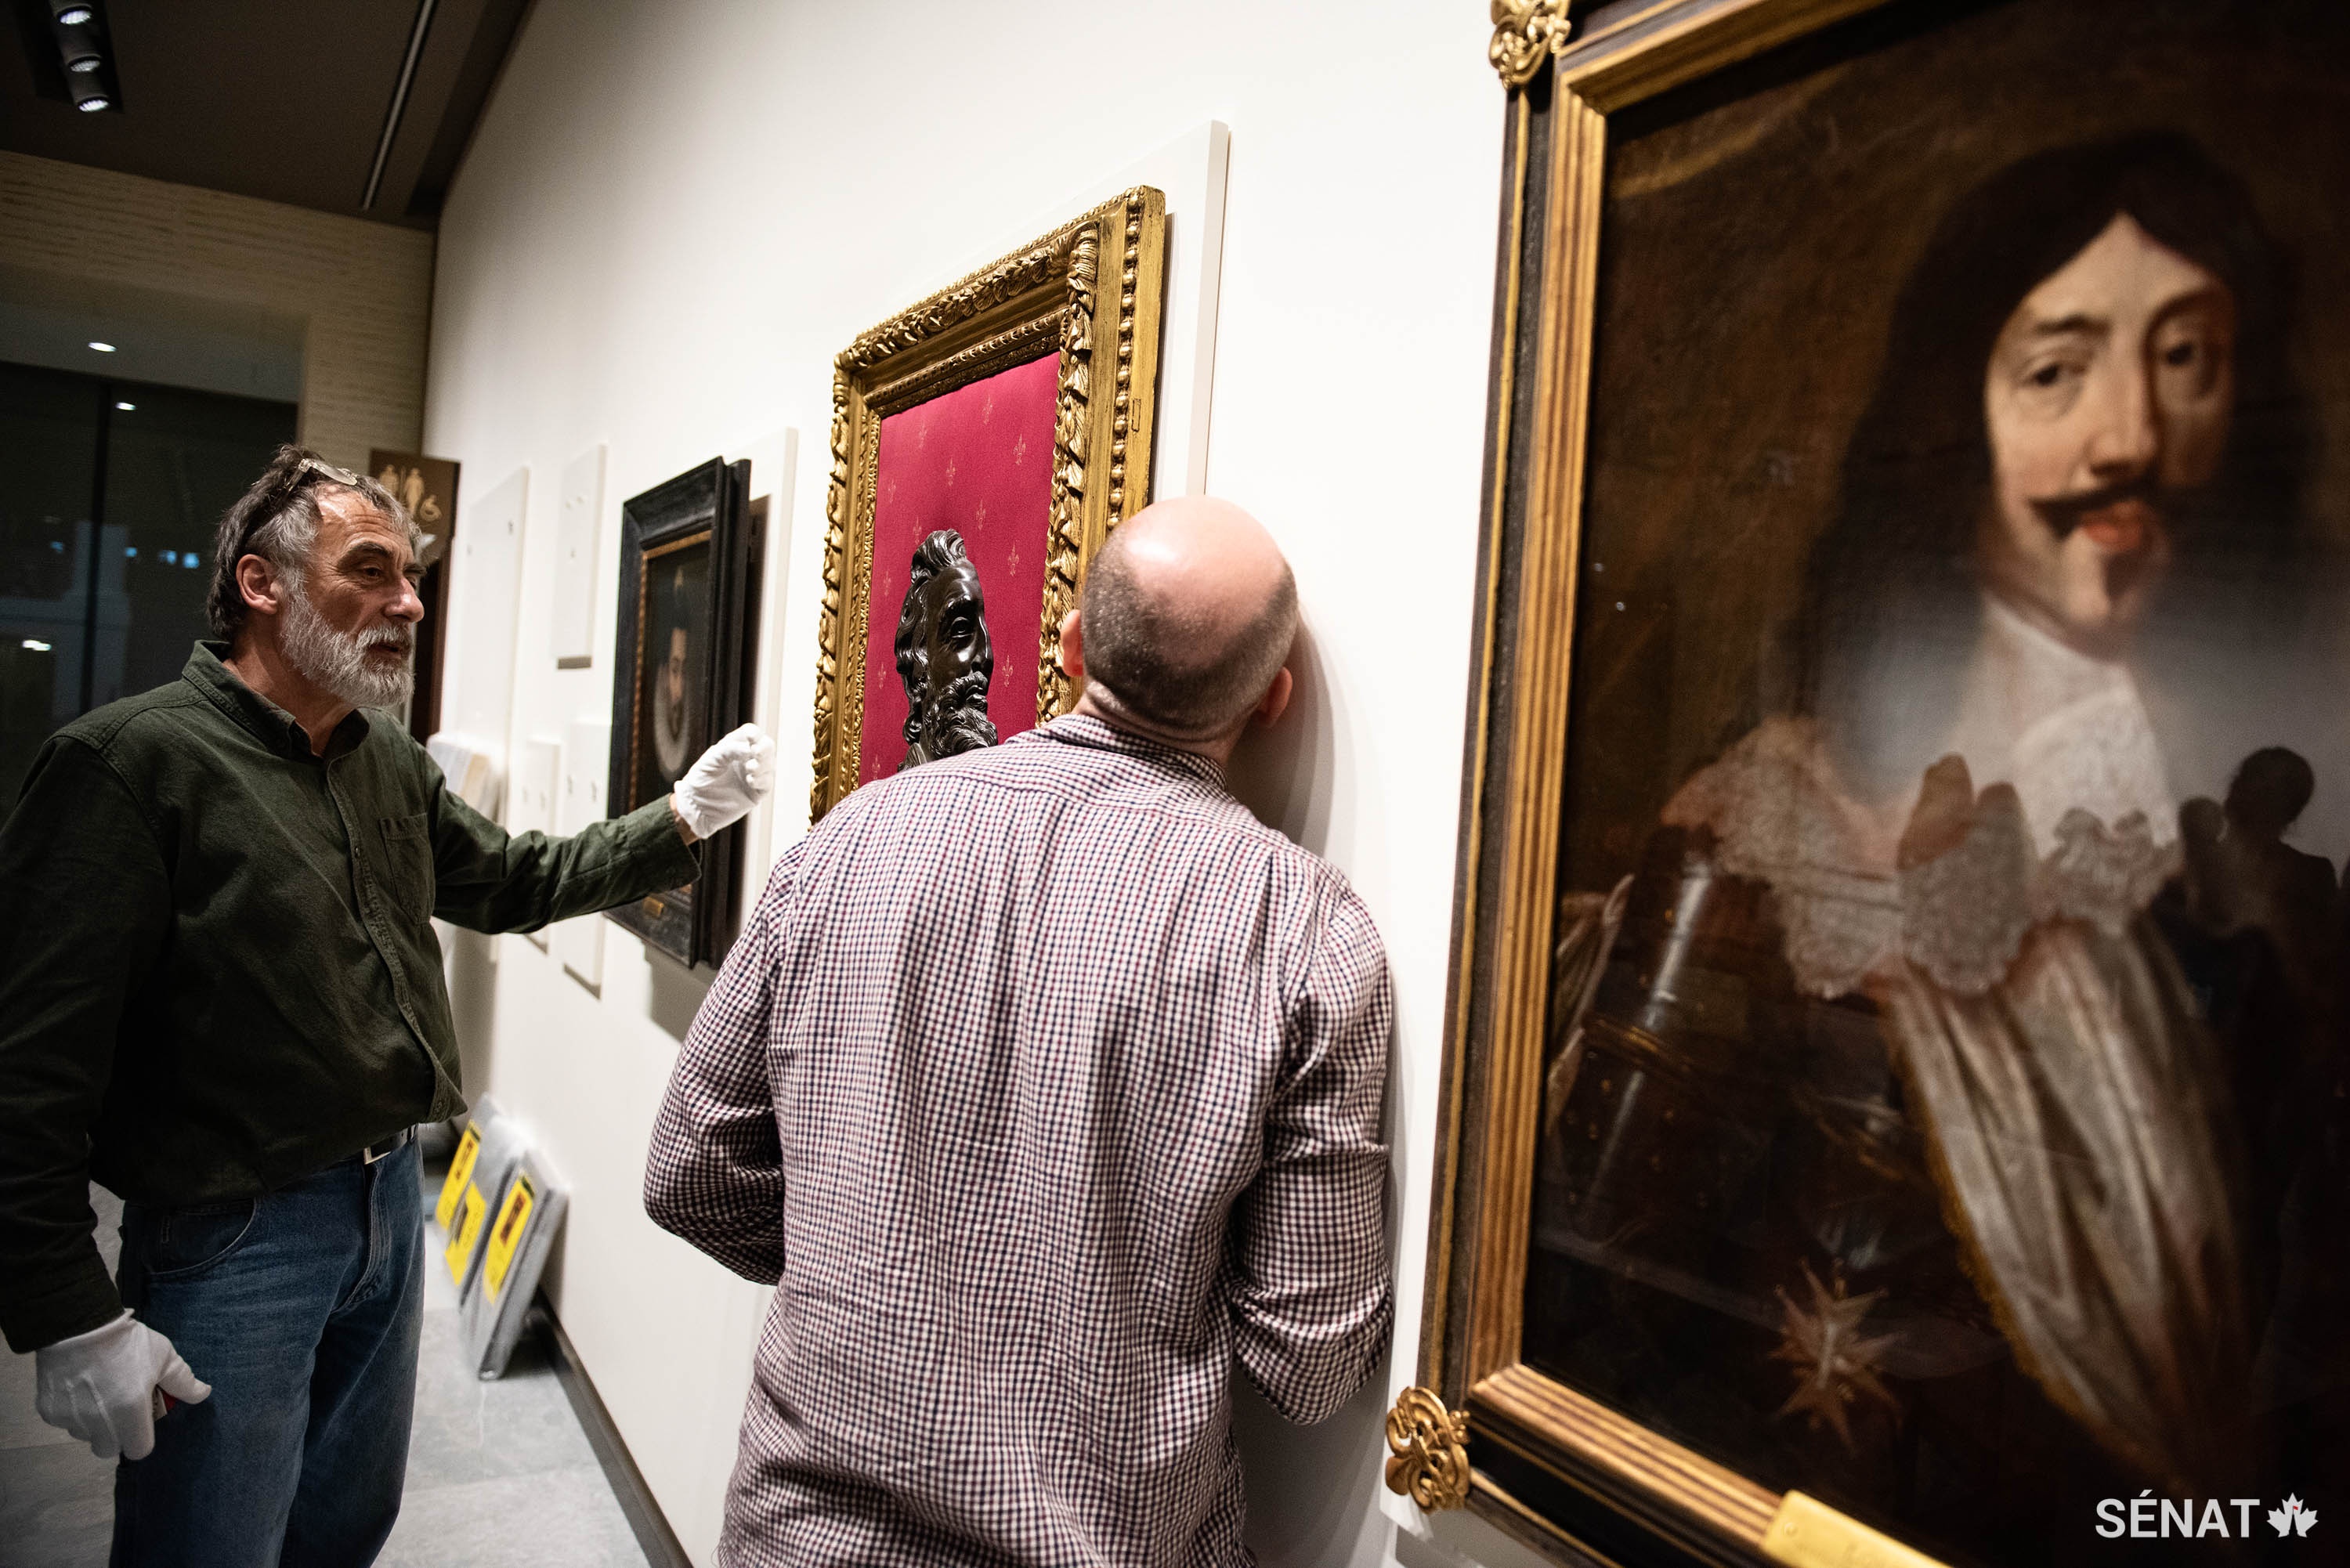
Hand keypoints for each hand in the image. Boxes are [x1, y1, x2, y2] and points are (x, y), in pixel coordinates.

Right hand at [35, 1310, 211, 1460]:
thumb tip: (203, 1394)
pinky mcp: (49, 1413)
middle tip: (121, 1408)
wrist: (80, 1326)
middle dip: (118, 1434)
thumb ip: (183, 1381)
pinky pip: (65, 1423)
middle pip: (109, 1449)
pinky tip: (79, 1388)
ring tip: (99, 1393)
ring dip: (94, 1424)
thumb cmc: (127, 1343)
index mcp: (130, 1413)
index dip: (143, 1437)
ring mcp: (72, 1419)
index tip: (143, 1419)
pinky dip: (73, 1412)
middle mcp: (99, 1423)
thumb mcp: (163, 1357)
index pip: (139, 1450)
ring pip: (85, 1436)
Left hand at [672, 723, 774, 841]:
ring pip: (769, 764)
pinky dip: (762, 779)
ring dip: (762, 765)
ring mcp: (753, 775)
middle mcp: (746, 758)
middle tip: (756, 753)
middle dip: (765, 748)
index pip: (751, 733)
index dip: (754, 733)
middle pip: (766, 746)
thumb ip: (729, 750)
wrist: (697, 806)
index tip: (751, 738)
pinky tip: (750, 781)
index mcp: (734, 746)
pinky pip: (767, 782)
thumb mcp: (711, 760)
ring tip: (750, 769)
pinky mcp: (756, 792)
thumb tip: (750, 749)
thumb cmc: (700, 780)